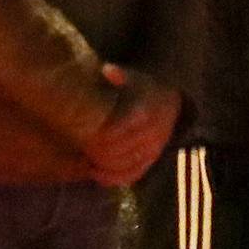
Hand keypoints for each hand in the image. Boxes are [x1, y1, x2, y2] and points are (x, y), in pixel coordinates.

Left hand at [86, 65, 181, 187]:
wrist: (168, 104)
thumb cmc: (141, 89)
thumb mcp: (133, 77)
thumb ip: (120, 75)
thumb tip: (107, 70)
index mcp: (145, 112)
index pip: (117, 130)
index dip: (99, 134)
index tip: (83, 131)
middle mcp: (152, 134)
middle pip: (119, 150)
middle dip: (97, 150)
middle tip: (80, 145)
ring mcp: (153, 150)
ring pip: (124, 165)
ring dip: (102, 164)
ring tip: (85, 159)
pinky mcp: (150, 161)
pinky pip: (131, 175)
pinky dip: (112, 178)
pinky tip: (95, 173)